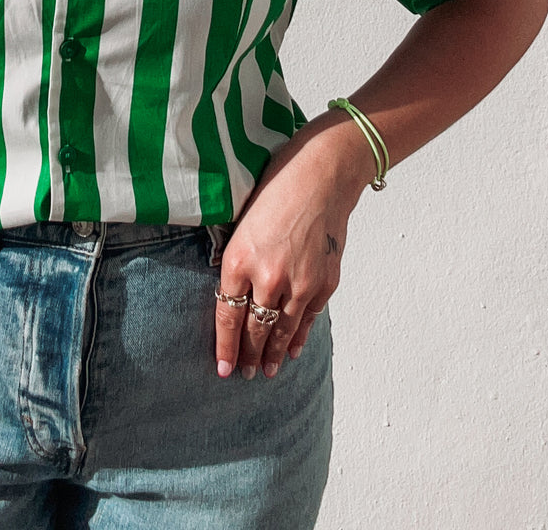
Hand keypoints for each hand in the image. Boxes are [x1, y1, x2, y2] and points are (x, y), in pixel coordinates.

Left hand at [214, 116, 369, 379]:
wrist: (323, 173)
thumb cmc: (276, 187)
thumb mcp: (242, 221)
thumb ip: (237, 259)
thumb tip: (233, 291)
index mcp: (239, 259)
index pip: (227, 316)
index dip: (225, 347)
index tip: (223, 369)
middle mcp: (268, 277)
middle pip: (255, 330)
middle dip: (248, 356)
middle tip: (243, 375)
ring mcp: (299, 282)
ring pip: (283, 331)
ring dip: (274, 355)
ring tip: (267, 371)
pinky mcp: (324, 282)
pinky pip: (307, 319)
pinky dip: (299, 336)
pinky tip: (294, 349)